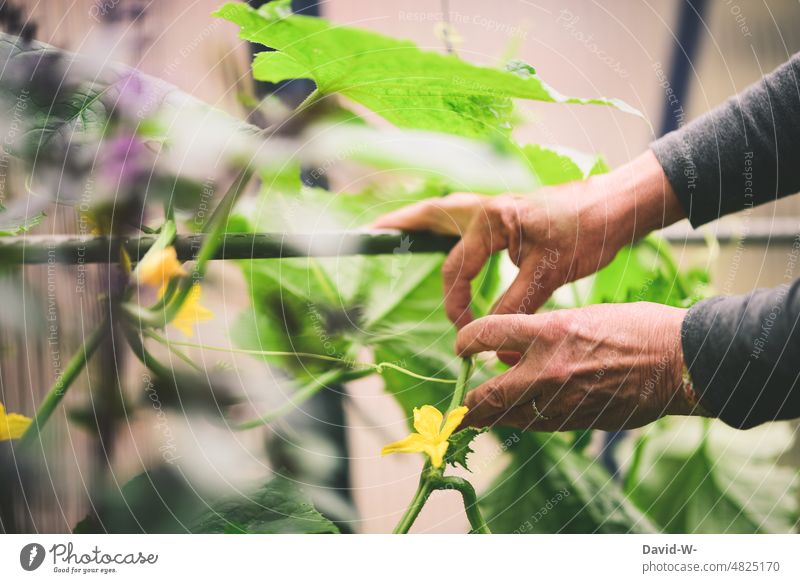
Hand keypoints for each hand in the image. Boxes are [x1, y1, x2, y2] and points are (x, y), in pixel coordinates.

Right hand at [373, 151, 684, 329]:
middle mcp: (488, 208)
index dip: (456, 305)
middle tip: (372, 232)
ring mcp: (499, 207)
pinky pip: (468, 220)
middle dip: (401, 224)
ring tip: (397, 230)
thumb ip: (516, 306)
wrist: (620, 205)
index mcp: (492, 218)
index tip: (464, 333)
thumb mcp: (550, 274)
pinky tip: (451, 242)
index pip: (457, 269)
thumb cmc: (589, 230)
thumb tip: (493, 341)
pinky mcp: (512, 213)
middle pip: (433, 214)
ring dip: (422, 221)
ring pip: (448, 212)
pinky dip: (450, 228)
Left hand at [457, 303, 694, 430]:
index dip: (464, 342)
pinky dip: (522, 422)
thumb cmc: (634, 327)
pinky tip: (518, 418)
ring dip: (492, 417)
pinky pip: (537, 426)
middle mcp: (549, 368)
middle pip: (486, 395)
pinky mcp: (578, 421)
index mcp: (549, 331)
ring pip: (509, 419)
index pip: (484, 335)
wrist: (679, 361)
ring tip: (481, 414)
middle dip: (469, 401)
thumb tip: (510, 354)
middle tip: (463, 401)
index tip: (461, 347)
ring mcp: (562, 400)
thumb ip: (541, 335)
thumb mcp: (581, 315)